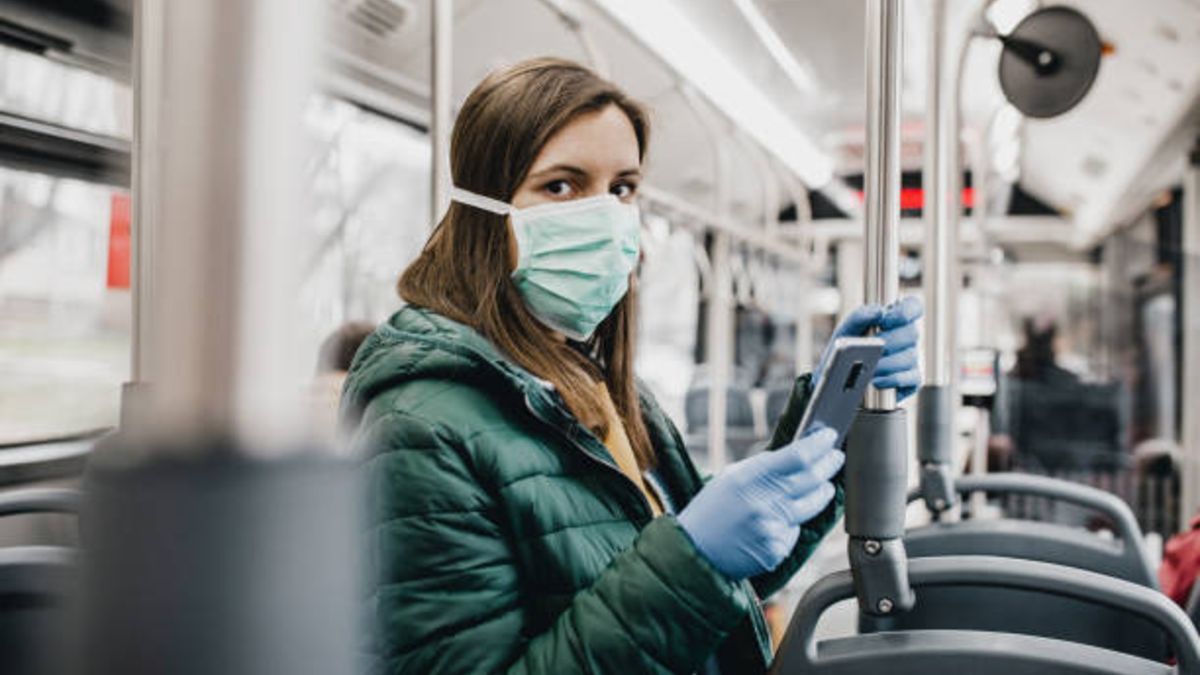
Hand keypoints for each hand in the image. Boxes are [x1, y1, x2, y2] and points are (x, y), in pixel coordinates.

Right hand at [677, 428, 842, 579]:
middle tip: (835, 456)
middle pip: (812, 478)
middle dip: (829, 464)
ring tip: (823, 484)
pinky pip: (796, 531)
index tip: (829, 436)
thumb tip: (798, 453)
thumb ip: (764, 466)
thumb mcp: (732, 477)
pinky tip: (780, 520)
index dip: (819, 444)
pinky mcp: (776, 550)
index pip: (797, 457)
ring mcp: (772, 528)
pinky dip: (794, 523)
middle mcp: (763, 503)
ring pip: (812, 505)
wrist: (695, 550)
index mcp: (749, 478)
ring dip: (822, 491)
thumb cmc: (711, 511)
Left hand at [816, 296, 923, 401]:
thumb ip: (860, 316)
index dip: (905, 311)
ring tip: (869, 369)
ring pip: (910, 358)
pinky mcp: (911, 379)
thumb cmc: (848, 347)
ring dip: (887, 364)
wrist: (840, 374)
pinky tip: (877, 382)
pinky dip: (893, 380)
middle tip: (871, 348)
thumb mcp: (847, 329)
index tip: (886, 320)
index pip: (913, 306)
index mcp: (895, 318)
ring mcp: (911, 357)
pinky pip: (911, 379)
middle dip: (890, 341)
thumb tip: (878, 311)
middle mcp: (906, 336)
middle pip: (912, 334)